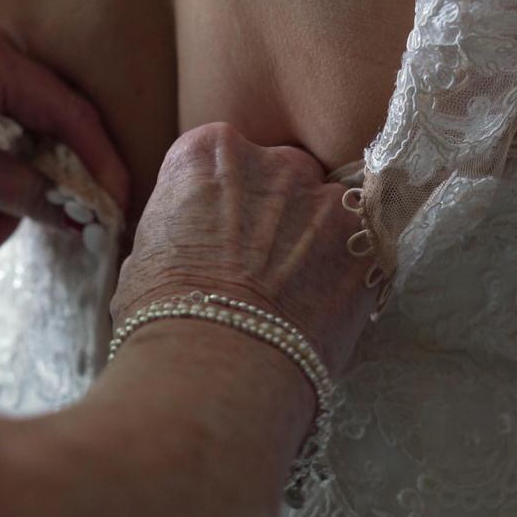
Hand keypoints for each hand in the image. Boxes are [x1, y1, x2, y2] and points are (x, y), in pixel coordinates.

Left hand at [0, 21, 129, 271]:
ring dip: (9, 210)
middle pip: (55, 135)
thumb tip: (83, 216)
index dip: (100, 164)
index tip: (118, 212)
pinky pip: (3, 161)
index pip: (69, 111)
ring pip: (29, 156)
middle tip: (63, 241)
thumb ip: (22, 192)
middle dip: (46, 196)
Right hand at [112, 123, 374, 375]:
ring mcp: (326, 198)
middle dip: (276, 211)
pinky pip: (363, 248)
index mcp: (208, 152)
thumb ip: (182, 225)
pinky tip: (323, 307)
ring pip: (327, 210)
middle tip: (262, 264)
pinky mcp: (368, 242)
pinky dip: (348, 273)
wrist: (215, 364)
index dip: (223, 202)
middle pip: (281, 175)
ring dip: (316, 241)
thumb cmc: (164, 314)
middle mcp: (272, 159)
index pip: (223, 159)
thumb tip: (191, 242)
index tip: (221, 234)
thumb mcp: (148, 250)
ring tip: (295, 293)